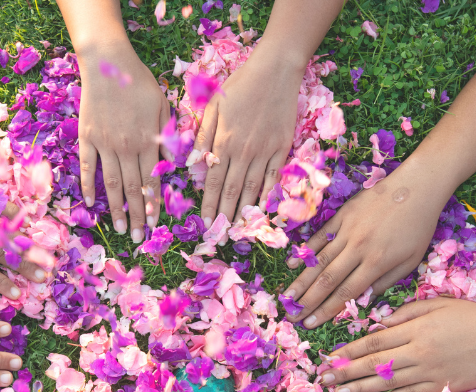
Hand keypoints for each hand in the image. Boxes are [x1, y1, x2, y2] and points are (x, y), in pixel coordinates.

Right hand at [77, 43, 169, 244]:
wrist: (107, 62)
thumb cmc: (139, 82)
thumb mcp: (162, 106)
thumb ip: (167, 136)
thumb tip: (172, 163)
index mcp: (148, 141)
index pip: (152, 180)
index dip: (153, 204)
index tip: (154, 225)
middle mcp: (126, 147)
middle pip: (132, 188)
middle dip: (136, 215)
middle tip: (137, 238)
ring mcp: (105, 144)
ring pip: (112, 183)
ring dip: (115, 208)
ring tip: (118, 229)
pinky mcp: (87, 137)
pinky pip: (88, 166)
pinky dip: (89, 185)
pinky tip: (90, 203)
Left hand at [194, 49, 301, 222]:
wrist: (275, 71)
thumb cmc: (240, 85)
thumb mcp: (213, 105)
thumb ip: (203, 135)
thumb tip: (193, 163)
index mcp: (222, 142)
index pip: (213, 182)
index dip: (209, 205)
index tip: (206, 224)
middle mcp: (242, 151)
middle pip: (232, 191)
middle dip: (225, 216)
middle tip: (220, 236)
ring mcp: (264, 151)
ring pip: (252, 188)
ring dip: (244, 211)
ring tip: (238, 230)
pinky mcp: (282, 148)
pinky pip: (274, 177)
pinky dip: (268, 195)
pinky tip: (262, 209)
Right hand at [283, 164, 444, 328]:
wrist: (417, 187)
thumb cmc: (418, 226)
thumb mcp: (410, 261)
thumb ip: (385, 282)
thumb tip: (362, 299)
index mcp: (376, 263)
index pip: (345, 293)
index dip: (325, 311)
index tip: (310, 325)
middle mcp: (358, 248)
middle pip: (327, 280)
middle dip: (307, 301)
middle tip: (291, 316)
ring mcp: (347, 230)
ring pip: (319, 261)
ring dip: (301, 281)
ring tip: (286, 297)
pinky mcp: (342, 215)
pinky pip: (319, 236)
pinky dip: (305, 251)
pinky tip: (291, 264)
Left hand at [320, 298, 475, 391]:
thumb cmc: (472, 318)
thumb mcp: (438, 304)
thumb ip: (406, 312)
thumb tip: (378, 323)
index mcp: (416, 329)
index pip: (374, 342)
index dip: (348, 351)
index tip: (329, 357)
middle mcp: (418, 352)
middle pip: (374, 365)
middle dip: (345, 372)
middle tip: (323, 379)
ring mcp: (428, 373)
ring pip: (386, 383)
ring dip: (358, 389)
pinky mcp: (439, 388)